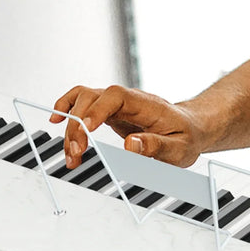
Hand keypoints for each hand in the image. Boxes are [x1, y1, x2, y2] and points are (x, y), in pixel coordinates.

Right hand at [49, 84, 204, 168]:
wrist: (192, 128)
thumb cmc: (186, 136)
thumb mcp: (179, 148)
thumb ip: (156, 146)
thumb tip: (131, 145)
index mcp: (147, 104)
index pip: (116, 96)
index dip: (97, 109)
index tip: (86, 130)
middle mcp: (129, 99)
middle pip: (93, 98)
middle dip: (78, 125)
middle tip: (76, 154)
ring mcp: (118, 104)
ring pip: (83, 100)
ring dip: (70, 124)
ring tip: (71, 154)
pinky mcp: (111, 111)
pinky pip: (84, 104)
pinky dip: (67, 108)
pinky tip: (57, 121)